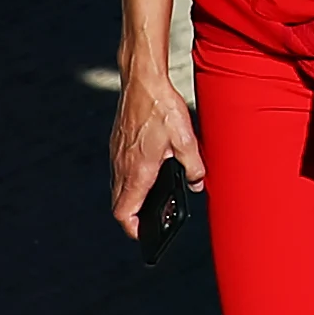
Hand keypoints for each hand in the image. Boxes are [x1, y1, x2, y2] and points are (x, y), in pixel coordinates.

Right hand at [110, 68, 205, 235]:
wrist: (142, 80)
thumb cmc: (162, 108)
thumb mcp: (186, 139)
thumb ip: (193, 166)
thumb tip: (197, 183)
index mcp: (138, 171)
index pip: (124, 213)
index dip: (133, 229)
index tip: (145, 234)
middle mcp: (122, 166)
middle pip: (121, 204)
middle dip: (136, 216)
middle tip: (154, 218)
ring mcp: (117, 155)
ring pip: (119, 187)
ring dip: (134, 196)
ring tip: (155, 195)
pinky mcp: (117, 144)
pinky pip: (120, 171)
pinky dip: (132, 179)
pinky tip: (151, 169)